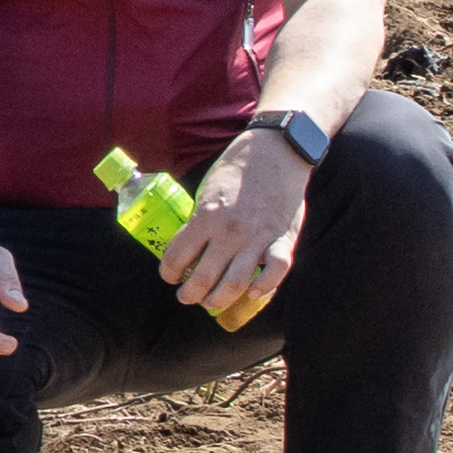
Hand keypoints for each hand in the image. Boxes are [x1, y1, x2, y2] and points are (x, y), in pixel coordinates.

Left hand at [172, 129, 313, 320]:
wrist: (275, 150)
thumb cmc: (236, 170)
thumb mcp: (208, 191)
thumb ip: (200, 220)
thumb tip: (188, 247)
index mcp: (205, 216)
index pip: (177, 256)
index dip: (168, 273)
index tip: (169, 277)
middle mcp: (229, 231)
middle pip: (203, 278)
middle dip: (190, 294)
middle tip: (187, 297)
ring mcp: (257, 237)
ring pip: (235, 284)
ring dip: (219, 299)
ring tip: (212, 302)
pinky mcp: (284, 239)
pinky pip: (276, 272)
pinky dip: (265, 287)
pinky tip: (253, 292)